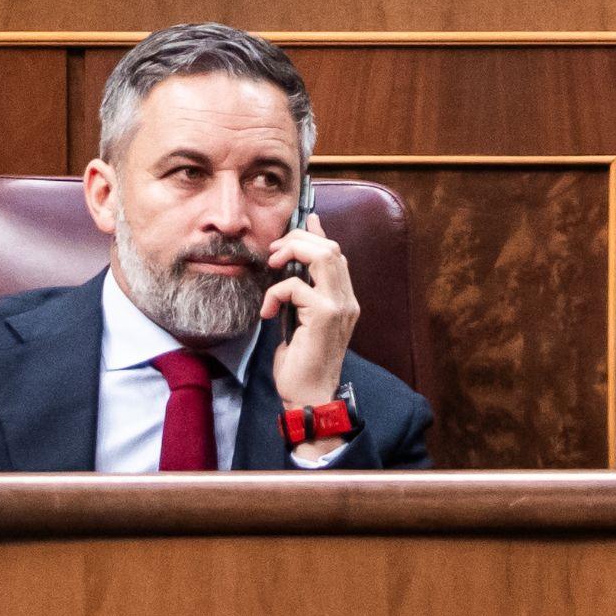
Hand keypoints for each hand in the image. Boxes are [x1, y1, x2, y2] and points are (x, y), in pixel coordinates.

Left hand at [260, 213, 359, 410]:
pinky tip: (268, 311)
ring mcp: (340, 306)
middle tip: (274, 251)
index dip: (318, 233)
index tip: (302, 220)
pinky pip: (297, 286)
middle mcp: (347, 299)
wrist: (308, 395)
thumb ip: (299, 294)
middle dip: (299, 239)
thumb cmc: (301, 362)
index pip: (336, 254)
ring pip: (323, 256)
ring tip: (273, 265)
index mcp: (342, 299)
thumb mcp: (298, 320)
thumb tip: (288, 268)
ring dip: (293, 252)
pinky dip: (276, 292)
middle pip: (331, 247)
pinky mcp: (326, 316)